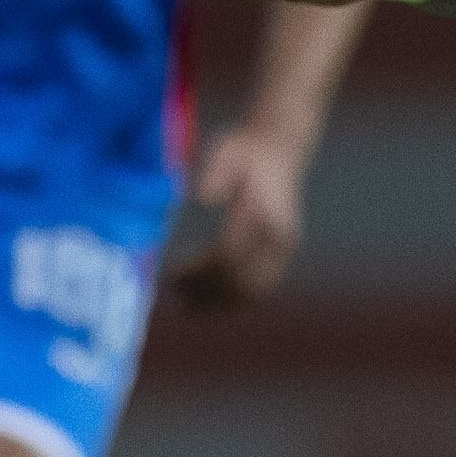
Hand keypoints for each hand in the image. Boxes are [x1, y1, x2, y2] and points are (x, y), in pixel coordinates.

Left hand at [167, 117, 312, 313]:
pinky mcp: (281, 255)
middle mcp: (280, 236)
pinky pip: (259, 289)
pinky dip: (233, 301)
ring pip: (252, 291)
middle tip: (172, 295)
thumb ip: (217, 172)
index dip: (199, 269)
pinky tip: (208, 304)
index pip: (230, 253)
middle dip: (205, 292)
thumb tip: (203, 198)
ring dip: (219, 304)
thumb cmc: (246, 150)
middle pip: (242, 278)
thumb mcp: (228, 150)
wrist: (279, 149)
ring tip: (185, 307)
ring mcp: (284, 249)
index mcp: (266, 212)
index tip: (171, 272)